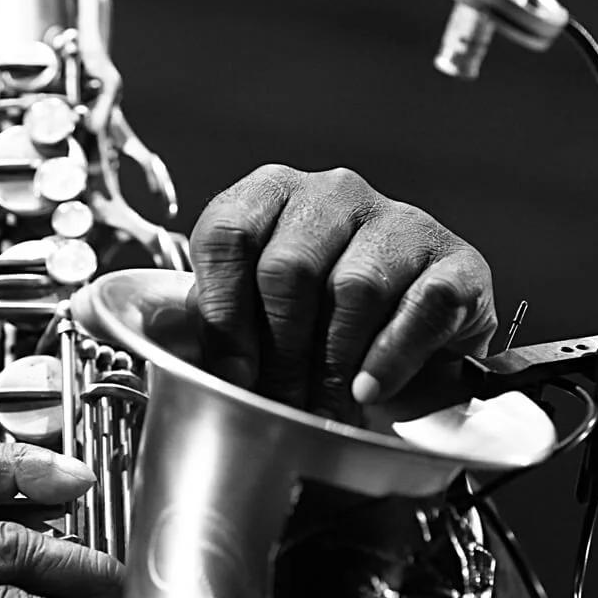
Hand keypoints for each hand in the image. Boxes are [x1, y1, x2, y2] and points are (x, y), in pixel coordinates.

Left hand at [190, 165, 497, 418]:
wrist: (411, 360)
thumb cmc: (319, 333)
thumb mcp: (254, 320)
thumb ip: (207, 319)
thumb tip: (140, 320)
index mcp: (271, 194)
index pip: (228, 234)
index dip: (224, 312)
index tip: (232, 372)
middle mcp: (334, 194)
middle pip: (288, 267)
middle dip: (280, 349)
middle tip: (280, 399)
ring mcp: (400, 222)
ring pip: (354, 288)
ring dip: (333, 362)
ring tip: (324, 402)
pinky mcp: (456, 263)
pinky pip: (419, 308)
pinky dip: (390, 358)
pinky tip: (369, 388)